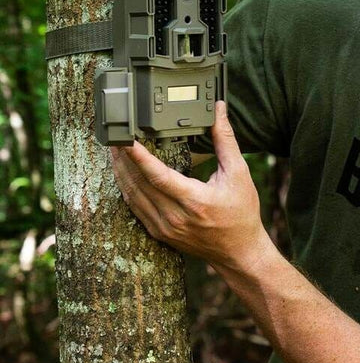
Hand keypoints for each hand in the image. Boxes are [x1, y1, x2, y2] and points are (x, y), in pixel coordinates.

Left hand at [110, 101, 273, 274]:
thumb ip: (225, 139)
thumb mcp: (238, 172)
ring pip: (132, 196)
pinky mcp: (159, 234)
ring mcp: (164, 227)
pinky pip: (135, 209)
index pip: (157, 175)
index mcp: (194, 200)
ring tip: (114, 152)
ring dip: (121, 173)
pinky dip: (127, 190)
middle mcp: (174, 216)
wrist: (240, 252)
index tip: (125, 139)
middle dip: (123, 158)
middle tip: (115, 136)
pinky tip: (123, 176)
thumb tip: (219, 110)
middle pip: (138, 183)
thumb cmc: (242, 213)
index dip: (138, 156)